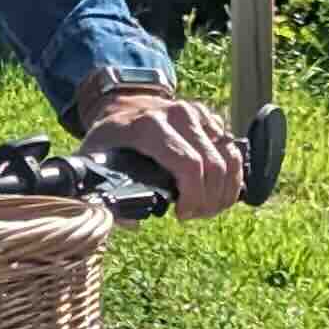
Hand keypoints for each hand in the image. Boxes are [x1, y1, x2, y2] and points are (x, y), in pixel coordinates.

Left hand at [78, 88, 243, 217]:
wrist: (123, 106)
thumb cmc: (110, 138)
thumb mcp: (94, 159)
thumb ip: (102, 192)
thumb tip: (131, 222)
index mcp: (149, 126)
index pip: (188, 164)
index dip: (193, 196)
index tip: (182, 214)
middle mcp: (178, 115)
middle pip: (213, 166)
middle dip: (209, 200)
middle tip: (194, 215)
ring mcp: (198, 114)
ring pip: (230, 158)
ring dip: (225, 191)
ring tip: (206, 208)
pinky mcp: (211, 119)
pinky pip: (234, 152)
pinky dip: (230, 178)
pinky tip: (215, 193)